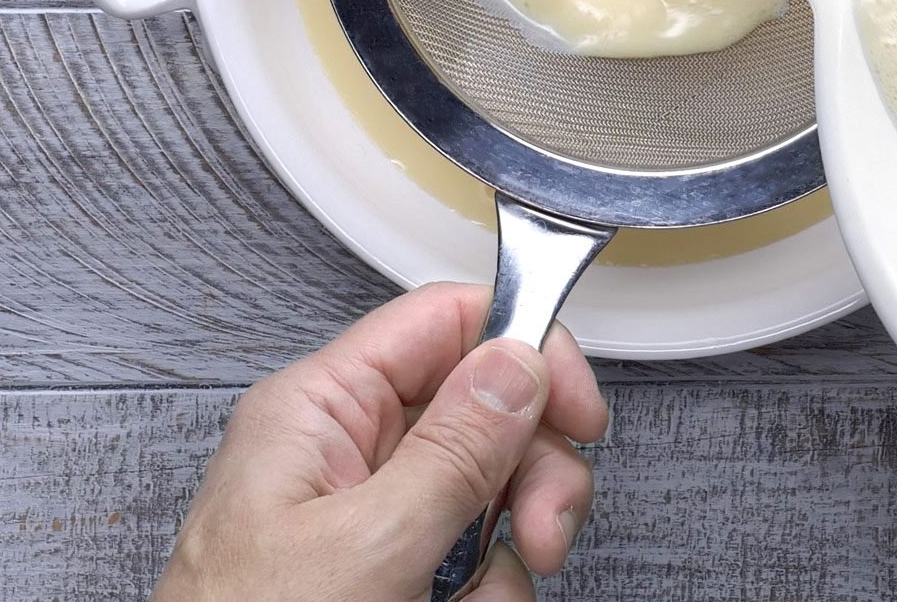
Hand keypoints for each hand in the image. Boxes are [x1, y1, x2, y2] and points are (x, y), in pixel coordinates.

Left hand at [154, 282, 607, 601]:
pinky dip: (484, 592)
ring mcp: (366, 515)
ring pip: (489, 491)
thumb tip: (518, 360)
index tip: (577, 411)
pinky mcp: (385, 572)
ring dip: (508, 551)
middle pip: (484, 412)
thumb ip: (452, 450)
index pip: (445, 323)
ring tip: (477, 599)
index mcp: (319, 410)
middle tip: (543, 528)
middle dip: (530, 473)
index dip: (525, 349)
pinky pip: (471, 557)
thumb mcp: (368, 545)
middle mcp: (344, 451)